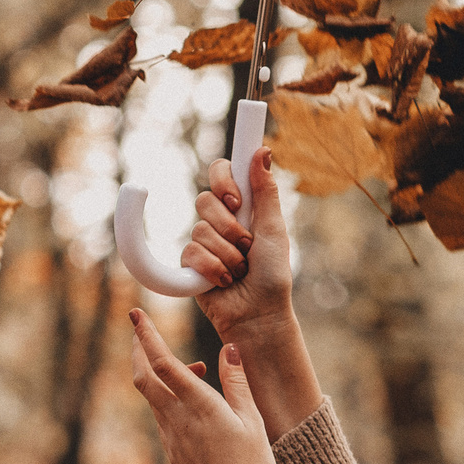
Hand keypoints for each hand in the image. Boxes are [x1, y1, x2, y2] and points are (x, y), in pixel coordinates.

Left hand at [128, 307, 273, 463]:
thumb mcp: (252, 420)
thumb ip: (237, 382)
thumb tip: (228, 349)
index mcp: (198, 407)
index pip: (164, 363)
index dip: (147, 336)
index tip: (136, 314)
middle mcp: (177, 420)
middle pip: (144, 378)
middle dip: (138, 351)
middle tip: (141, 330)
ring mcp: (171, 437)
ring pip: (152, 396)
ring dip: (162, 375)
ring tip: (198, 369)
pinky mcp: (173, 452)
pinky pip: (163, 415)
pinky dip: (170, 397)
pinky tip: (195, 401)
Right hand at [181, 145, 295, 340]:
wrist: (260, 313)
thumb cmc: (273, 275)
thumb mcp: (274, 230)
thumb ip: (266, 192)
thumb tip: (262, 150)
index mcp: (242, 208)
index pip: (221, 173)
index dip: (223, 178)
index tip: (236, 199)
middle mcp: (220, 221)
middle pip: (204, 201)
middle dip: (230, 228)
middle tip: (248, 246)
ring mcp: (203, 243)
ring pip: (200, 230)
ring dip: (227, 254)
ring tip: (241, 271)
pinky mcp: (190, 265)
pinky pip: (191, 253)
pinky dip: (213, 269)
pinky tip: (225, 281)